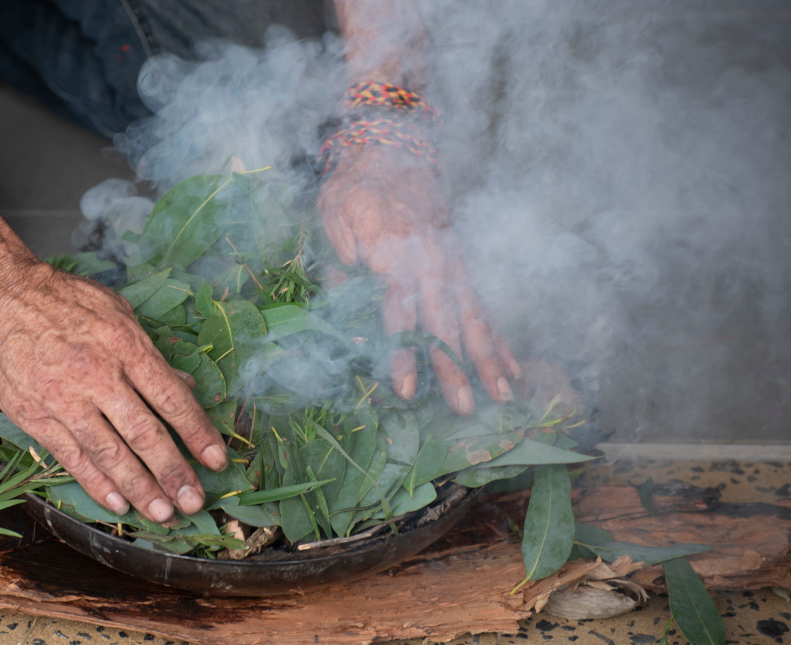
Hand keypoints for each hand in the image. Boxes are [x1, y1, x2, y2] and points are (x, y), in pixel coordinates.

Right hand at [0, 258, 227, 522]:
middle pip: (144, 434)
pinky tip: (118, 504)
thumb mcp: (114, 309)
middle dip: (174, 472)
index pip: (171, 397)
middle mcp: (96, 375)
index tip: (218, 459)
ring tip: (164, 513)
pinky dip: (96, 484)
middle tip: (195, 501)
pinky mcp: (34, 416)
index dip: (198, 433)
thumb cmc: (58, 297)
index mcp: (124, 344)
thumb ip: (149, 351)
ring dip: (140, 489)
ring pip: (110, 454)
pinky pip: (71, 458)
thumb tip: (184, 384)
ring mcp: (63, 399)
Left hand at [318, 145, 520, 415]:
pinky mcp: (462, 264)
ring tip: (502, 396)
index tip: (405, 389)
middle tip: (463, 407)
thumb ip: (342, 266)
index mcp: (392, 249)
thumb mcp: (331, 219)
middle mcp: (430, 258)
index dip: (403, 352)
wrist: (391, 146)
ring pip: (473, 316)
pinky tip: (511, 368)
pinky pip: (482, 306)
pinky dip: (497, 338)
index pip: (399, 310)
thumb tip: (352, 319)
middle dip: (454, 367)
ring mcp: (452, 261)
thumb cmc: (353, 188)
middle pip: (443, 320)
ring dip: (487, 358)